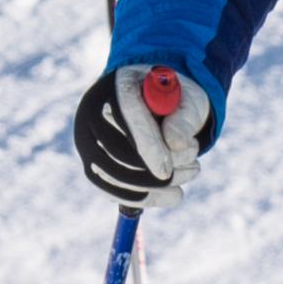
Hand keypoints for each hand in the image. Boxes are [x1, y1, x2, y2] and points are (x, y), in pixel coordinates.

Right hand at [74, 64, 215, 207]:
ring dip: (158, 185)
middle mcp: (92, 114)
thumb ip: (185, 116)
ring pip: (117, 178)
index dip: (146, 146)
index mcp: (117, 85)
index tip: (167, 171)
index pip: (126, 116)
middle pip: (115, 153)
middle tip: (194, 166)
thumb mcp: (189, 98)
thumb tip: (175, 144)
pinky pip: (117, 193)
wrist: (153, 103)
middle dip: (158, 170)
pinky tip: (175, 194)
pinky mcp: (94, 169)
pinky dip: (148, 197)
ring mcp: (88, 144)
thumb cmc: (172, 99)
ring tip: (191, 171)